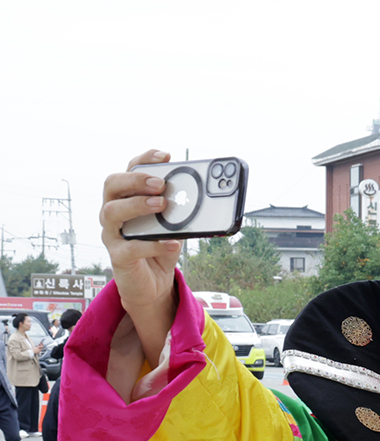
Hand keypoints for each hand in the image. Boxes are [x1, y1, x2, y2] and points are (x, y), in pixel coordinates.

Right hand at [99, 150, 180, 366]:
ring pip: (111, 212)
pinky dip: (153, 244)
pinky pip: (131, 248)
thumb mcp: (175, 227)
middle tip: (160, 183)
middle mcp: (113, 213)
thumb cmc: (161, 248)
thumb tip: (207, 198)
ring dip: (137, 205)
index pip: (128, 170)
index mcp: (127, 199)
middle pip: (112, 186)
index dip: (143, 160)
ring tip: (162, 205)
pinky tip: (172, 243)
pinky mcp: (118, 257)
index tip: (165, 155)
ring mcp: (112, 234)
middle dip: (135, 180)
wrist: (153, 285)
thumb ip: (183, 212)